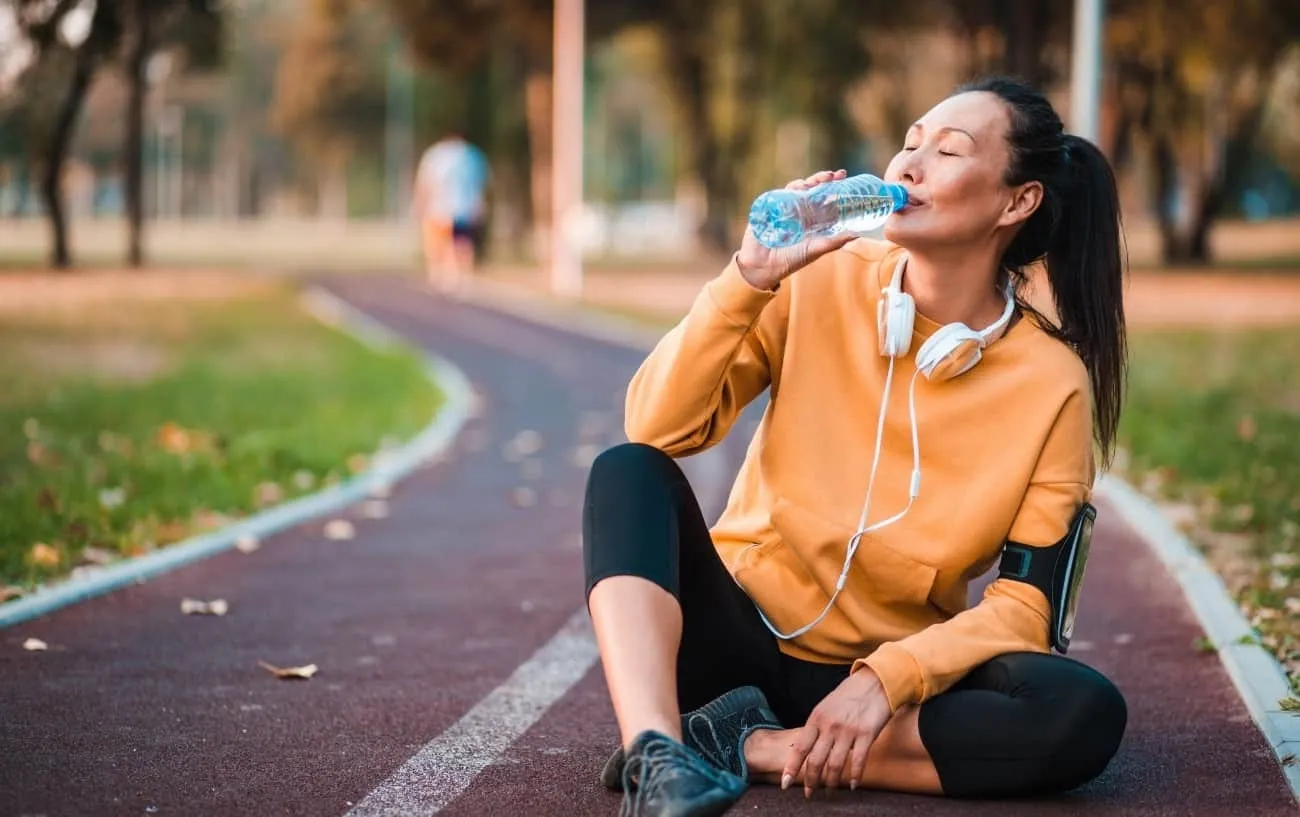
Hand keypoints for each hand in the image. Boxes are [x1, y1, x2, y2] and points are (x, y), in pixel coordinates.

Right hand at [735, 169, 858, 290]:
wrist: (763, 265)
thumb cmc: (790, 260)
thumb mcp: (815, 250)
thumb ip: (834, 242)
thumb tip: (857, 234)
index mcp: (813, 221)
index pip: (826, 201)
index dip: (836, 190)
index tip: (846, 180)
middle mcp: (801, 212)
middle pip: (815, 190)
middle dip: (825, 180)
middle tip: (837, 175)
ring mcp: (787, 208)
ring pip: (801, 188)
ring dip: (811, 181)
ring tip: (821, 179)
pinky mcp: (773, 207)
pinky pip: (783, 193)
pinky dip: (792, 188)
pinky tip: (801, 186)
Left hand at [782, 668, 891, 796]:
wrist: (875, 682)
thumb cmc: (848, 695)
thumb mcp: (825, 707)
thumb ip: (816, 727)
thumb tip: (805, 749)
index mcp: (816, 718)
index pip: (799, 748)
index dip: (791, 767)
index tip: (785, 782)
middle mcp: (829, 726)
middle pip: (815, 760)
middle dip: (811, 781)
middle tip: (809, 793)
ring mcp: (848, 731)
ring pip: (835, 765)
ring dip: (831, 782)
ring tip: (830, 791)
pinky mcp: (867, 734)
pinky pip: (858, 761)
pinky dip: (855, 776)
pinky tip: (853, 785)